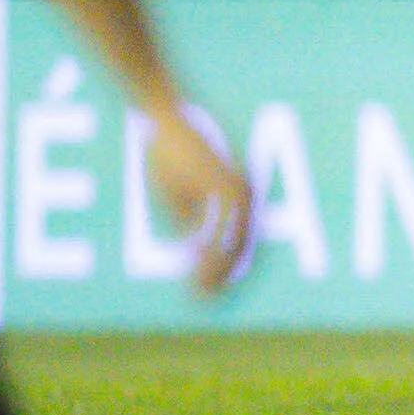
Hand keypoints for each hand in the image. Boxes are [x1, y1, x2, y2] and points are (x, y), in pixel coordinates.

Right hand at [143, 109, 253, 295]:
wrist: (166, 118)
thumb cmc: (173, 153)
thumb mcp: (183, 194)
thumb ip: (192, 220)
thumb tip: (196, 251)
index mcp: (241, 193)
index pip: (243, 239)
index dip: (228, 266)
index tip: (213, 289)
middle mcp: (247, 190)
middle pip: (243, 243)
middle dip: (224, 272)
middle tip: (206, 296)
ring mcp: (239, 186)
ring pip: (236, 239)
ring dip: (218, 267)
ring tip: (202, 290)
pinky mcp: (223, 183)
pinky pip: (222, 224)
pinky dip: (211, 249)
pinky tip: (197, 265)